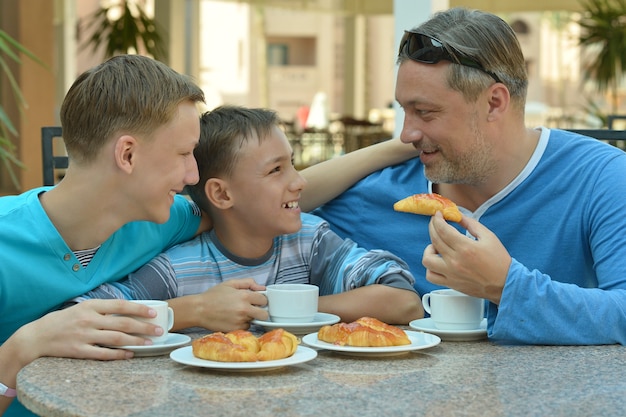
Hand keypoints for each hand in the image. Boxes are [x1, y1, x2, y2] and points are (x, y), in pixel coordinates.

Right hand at [12, 299, 162, 364]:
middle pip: (123, 323)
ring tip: (149, 342)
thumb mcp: (81, 307)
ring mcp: (84, 336)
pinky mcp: (79, 351)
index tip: (152, 313)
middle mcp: (89, 319)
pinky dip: (118, 354)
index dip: (138, 309)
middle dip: (144, 327)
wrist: (37, 336)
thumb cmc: (62, 320)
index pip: (120, 305)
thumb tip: (126, 308)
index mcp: (90, 305)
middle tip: (159, 330)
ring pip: (116, 338)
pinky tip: (129, 354)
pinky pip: (103, 353)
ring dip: (135, 341)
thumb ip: (101, 308)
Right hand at [168, 278, 268, 331]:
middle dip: (261, 311)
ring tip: (238, 312)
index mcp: (245, 296)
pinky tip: (233, 318)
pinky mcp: (235, 329)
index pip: (264, 300)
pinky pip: (245, 327)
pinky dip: (242, 324)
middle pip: (264, 314)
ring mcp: (240, 321)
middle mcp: (244, 309)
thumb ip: (248, 283)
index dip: (261, 299)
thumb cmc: (213, 295)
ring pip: (254, 321)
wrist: (199, 310)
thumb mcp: (230, 283)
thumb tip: (261, 287)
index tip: (257, 300)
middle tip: (253, 309)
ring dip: (250, 318)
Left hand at [422, 212, 510, 303]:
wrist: (505, 284)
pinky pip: (430, 276)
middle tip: (436, 223)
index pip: (443, 229)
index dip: (437, 219)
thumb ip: (471, 224)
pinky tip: (437, 261)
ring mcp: (451, 273)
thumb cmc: (499, 261)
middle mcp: (455, 261)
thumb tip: (458, 216)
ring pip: (427, 259)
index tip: (438, 215)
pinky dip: (430, 267)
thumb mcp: (489, 237)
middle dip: (432, 227)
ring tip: (437, 246)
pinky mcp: (450, 283)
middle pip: (434, 240)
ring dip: (429, 249)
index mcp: (466, 248)